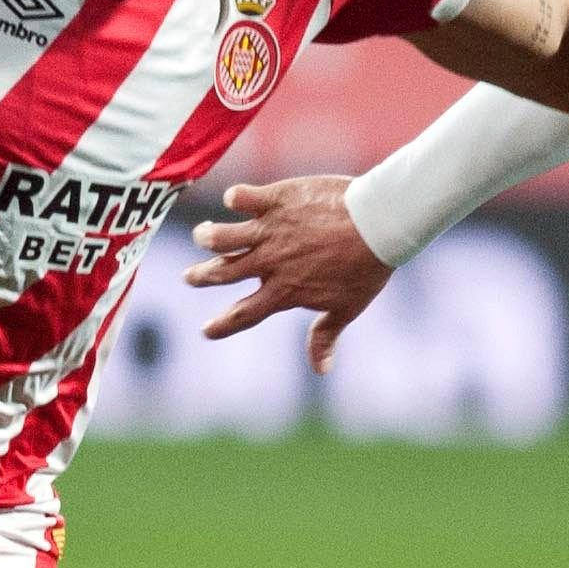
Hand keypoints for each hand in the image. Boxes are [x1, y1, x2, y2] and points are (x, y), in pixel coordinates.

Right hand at [183, 175, 393, 371]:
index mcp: (284, 291)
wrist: (378, 223)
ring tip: (202, 236)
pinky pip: (245, 197)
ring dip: (209, 237)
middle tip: (190, 277)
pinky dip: (236, 197)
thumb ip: (325, 336)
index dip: (222, 325)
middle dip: (202, 277)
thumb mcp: (347, 306)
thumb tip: (321, 370)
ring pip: (223, 236)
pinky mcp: (277, 199)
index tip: (206, 331)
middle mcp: (270, 262)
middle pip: (223, 273)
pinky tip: (232, 198)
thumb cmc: (366, 267)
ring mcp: (270, 230)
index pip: (244, 314)